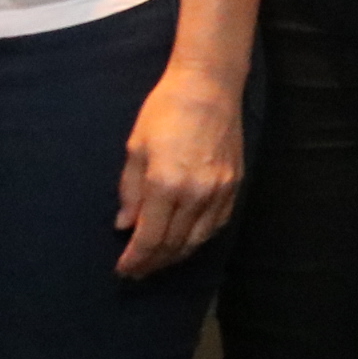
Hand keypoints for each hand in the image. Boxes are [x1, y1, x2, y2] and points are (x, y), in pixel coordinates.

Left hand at [115, 55, 243, 278]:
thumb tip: (125, 225)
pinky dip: (198, 240)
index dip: (135, 259)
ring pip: (197, 240)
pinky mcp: (234, 186)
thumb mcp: (136, 147)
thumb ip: (130, 191)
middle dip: (152, 263)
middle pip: (173, 244)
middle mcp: (195, 194)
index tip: (123, 270)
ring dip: (175, 256)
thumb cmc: (165, 110)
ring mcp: (219, 192)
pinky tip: (186, 241)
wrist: (209, 87)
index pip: (149, 237)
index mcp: (165, 183)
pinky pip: (216, 225)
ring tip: (158, 262)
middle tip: (137, 271)